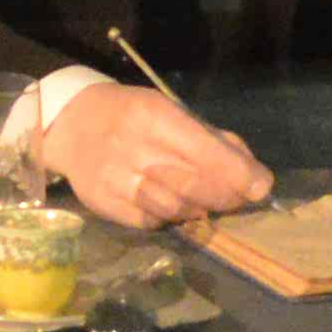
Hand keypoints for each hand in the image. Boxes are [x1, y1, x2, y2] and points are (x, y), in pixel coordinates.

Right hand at [37, 82, 274, 227]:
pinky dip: (169, 218)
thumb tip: (251, 172)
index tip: (262, 187)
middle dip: (225, 196)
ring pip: (173, 208)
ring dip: (199, 209)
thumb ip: (210, 138)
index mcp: (153, 116)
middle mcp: (132, 147)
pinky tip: (174, 207)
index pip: (204, 151)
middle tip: (240, 198)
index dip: (238, 173)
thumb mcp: (168, 110)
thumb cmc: (130, 115)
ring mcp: (113, 178)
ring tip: (206, 202)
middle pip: (193, 184)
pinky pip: (149, 222)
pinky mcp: (102, 203)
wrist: (70, 124)